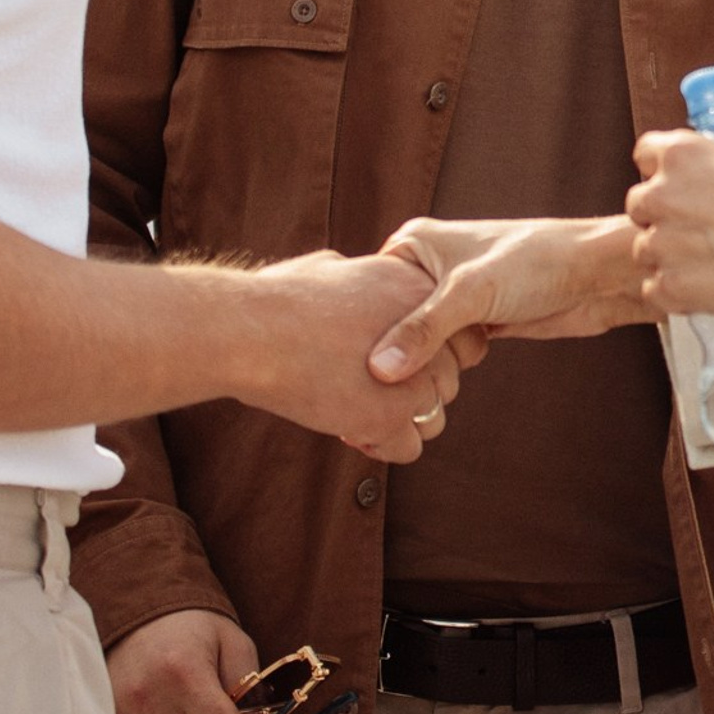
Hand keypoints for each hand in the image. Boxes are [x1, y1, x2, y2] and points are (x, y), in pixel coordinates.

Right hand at [238, 253, 467, 462]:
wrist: (251, 330)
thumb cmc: (277, 299)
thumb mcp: (329, 266)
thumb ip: (357, 275)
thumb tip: (347, 272)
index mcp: (420, 290)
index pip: (461, 337)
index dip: (429, 356)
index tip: (395, 364)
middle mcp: (431, 331)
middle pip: (449, 379)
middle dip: (412, 390)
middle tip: (368, 390)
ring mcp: (415, 376)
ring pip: (434, 417)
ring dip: (400, 421)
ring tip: (357, 411)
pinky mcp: (389, 416)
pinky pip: (408, 447)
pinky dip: (380, 445)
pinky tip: (350, 429)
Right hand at [370, 217, 644, 386]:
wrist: (598, 276)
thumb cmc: (539, 262)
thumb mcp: (471, 292)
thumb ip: (424, 329)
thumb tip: (379, 369)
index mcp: (416, 244)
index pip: (366, 288)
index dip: (354, 327)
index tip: (336, 363)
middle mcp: (430, 268)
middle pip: (388, 320)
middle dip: (381, 352)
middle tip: (358, 389)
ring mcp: (454, 298)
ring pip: (416, 341)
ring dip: (411, 366)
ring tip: (385, 398)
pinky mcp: (477, 323)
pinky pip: (443, 354)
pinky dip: (436, 371)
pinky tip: (420, 394)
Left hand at [627, 130, 713, 317]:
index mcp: (685, 154)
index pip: (647, 151)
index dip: (663, 167)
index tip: (681, 181)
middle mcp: (661, 195)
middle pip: (639, 203)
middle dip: (661, 214)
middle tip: (698, 226)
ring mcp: (659, 243)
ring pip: (644, 248)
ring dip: (669, 254)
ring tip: (707, 262)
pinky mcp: (665, 285)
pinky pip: (655, 287)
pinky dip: (674, 289)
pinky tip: (705, 287)